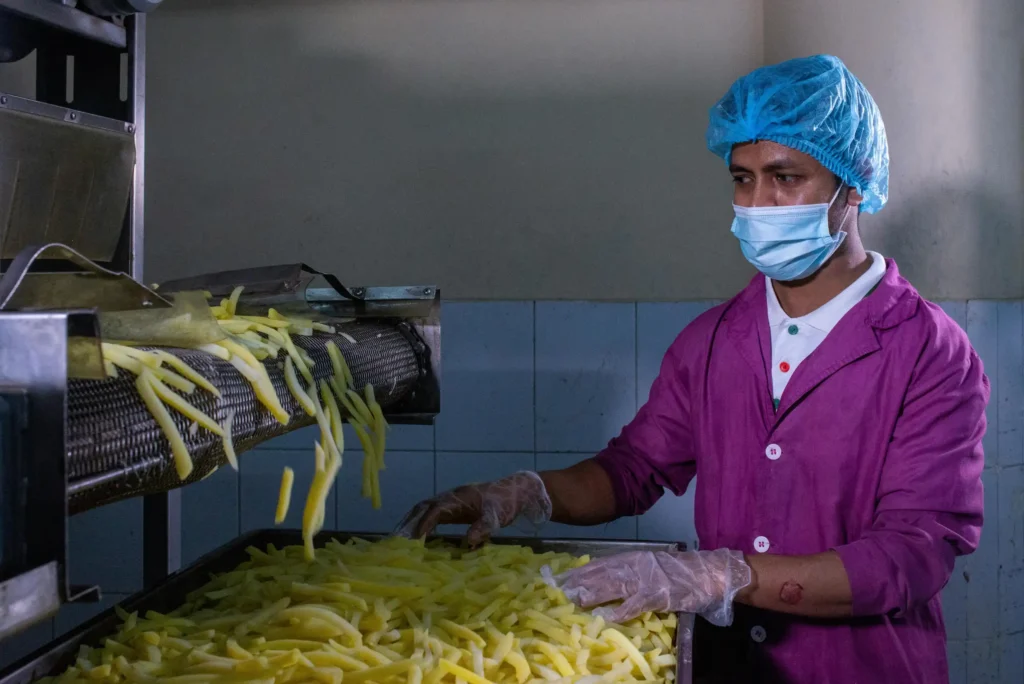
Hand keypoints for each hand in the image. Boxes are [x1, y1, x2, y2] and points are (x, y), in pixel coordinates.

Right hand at [394, 471, 552, 546]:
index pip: (435, 510)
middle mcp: (452, 497)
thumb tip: (469, 542)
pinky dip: (423, 521)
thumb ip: (483, 527)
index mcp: (459, 498)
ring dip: (413, 520)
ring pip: (426, 508)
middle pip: (424, 506)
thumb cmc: (506, 503)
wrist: (517, 491)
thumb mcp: (497, 517)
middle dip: (410, 521)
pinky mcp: (456, 506)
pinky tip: (419, 535)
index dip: (424, 524)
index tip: (415, 539)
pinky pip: (434, 512)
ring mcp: (453, 500)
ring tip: (400, 536)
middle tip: (396, 538)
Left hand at [544, 549, 750, 625]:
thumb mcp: (650, 565)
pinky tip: (607, 617)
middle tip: (561, 591)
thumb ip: (629, 569)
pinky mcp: (658, 595)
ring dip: (595, 594)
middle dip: (581, 582)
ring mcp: (647, 579)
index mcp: (634, 557)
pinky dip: (621, 611)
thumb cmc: (678, 571)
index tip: (562, 577)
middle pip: (603, 573)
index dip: (581, 571)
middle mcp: (636, 565)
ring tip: (576, 601)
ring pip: (614, 586)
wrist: (707, 572)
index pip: (601, 563)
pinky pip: (635, 604)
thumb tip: (605, 579)